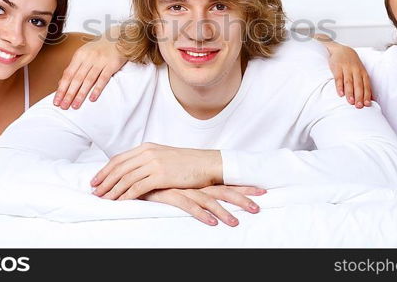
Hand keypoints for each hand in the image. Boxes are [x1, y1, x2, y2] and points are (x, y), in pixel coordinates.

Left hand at [53, 30, 126, 109]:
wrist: (118, 38)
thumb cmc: (99, 49)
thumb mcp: (83, 54)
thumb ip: (73, 68)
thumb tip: (61, 83)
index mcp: (79, 55)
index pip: (68, 74)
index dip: (61, 88)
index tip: (56, 101)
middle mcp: (88, 58)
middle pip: (76, 78)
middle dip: (69, 94)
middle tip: (63, 106)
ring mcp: (100, 61)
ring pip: (88, 80)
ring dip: (81, 94)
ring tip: (75, 105)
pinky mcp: (111, 65)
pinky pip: (103, 79)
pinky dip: (97, 89)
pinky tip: (92, 98)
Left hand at [90, 143, 222, 199]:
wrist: (206, 163)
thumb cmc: (186, 162)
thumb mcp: (163, 155)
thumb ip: (146, 160)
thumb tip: (131, 171)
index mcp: (146, 147)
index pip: (119, 159)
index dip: (105, 170)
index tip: (95, 180)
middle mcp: (148, 153)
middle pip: (118, 168)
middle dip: (104, 181)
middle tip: (94, 192)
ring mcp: (154, 164)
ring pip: (125, 178)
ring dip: (112, 190)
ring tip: (104, 199)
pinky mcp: (161, 175)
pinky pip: (138, 187)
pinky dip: (126, 195)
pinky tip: (120, 202)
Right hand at [142, 185, 265, 225]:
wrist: (136, 172)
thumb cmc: (157, 179)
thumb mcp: (178, 182)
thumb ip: (191, 187)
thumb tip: (204, 192)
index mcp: (198, 179)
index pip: (226, 182)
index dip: (243, 186)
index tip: (261, 190)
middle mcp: (194, 183)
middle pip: (223, 190)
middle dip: (242, 197)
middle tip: (259, 205)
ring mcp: (184, 188)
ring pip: (208, 200)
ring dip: (224, 212)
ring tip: (237, 223)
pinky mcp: (171, 194)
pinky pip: (189, 206)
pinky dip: (202, 215)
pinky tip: (212, 223)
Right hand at [317, 37, 372, 108]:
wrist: (342, 50)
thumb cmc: (352, 64)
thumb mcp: (360, 71)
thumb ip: (364, 83)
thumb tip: (371, 98)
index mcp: (363, 73)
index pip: (366, 85)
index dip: (367, 95)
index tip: (367, 104)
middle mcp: (356, 70)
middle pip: (358, 85)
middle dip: (359, 96)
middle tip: (359, 106)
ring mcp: (346, 69)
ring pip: (349, 82)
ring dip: (350, 92)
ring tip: (350, 102)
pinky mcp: (337, 68)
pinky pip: (338, 78)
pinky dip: (339, 86)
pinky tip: (340, 94)